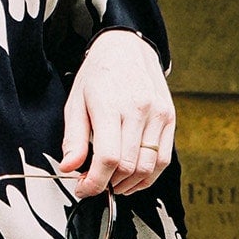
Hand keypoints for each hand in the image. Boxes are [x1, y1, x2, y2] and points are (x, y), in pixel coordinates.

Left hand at [59, 31, 174, 198]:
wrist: (127, 49)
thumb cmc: (98, 76)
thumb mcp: (76, 103)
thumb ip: (73, 138)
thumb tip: (69, 168)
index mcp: (110, 105)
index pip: (108, 158)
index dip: (95, 182)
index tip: (84, 189)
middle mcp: (139, 109)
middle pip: (128, 166)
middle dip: (109, 184)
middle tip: (95, 184)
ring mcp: (158, 114)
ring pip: (148, 167)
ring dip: (129, 184)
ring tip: (113, 183)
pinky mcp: (170, 118)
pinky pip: (164, 159)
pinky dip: (148, 176)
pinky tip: (133, 179)